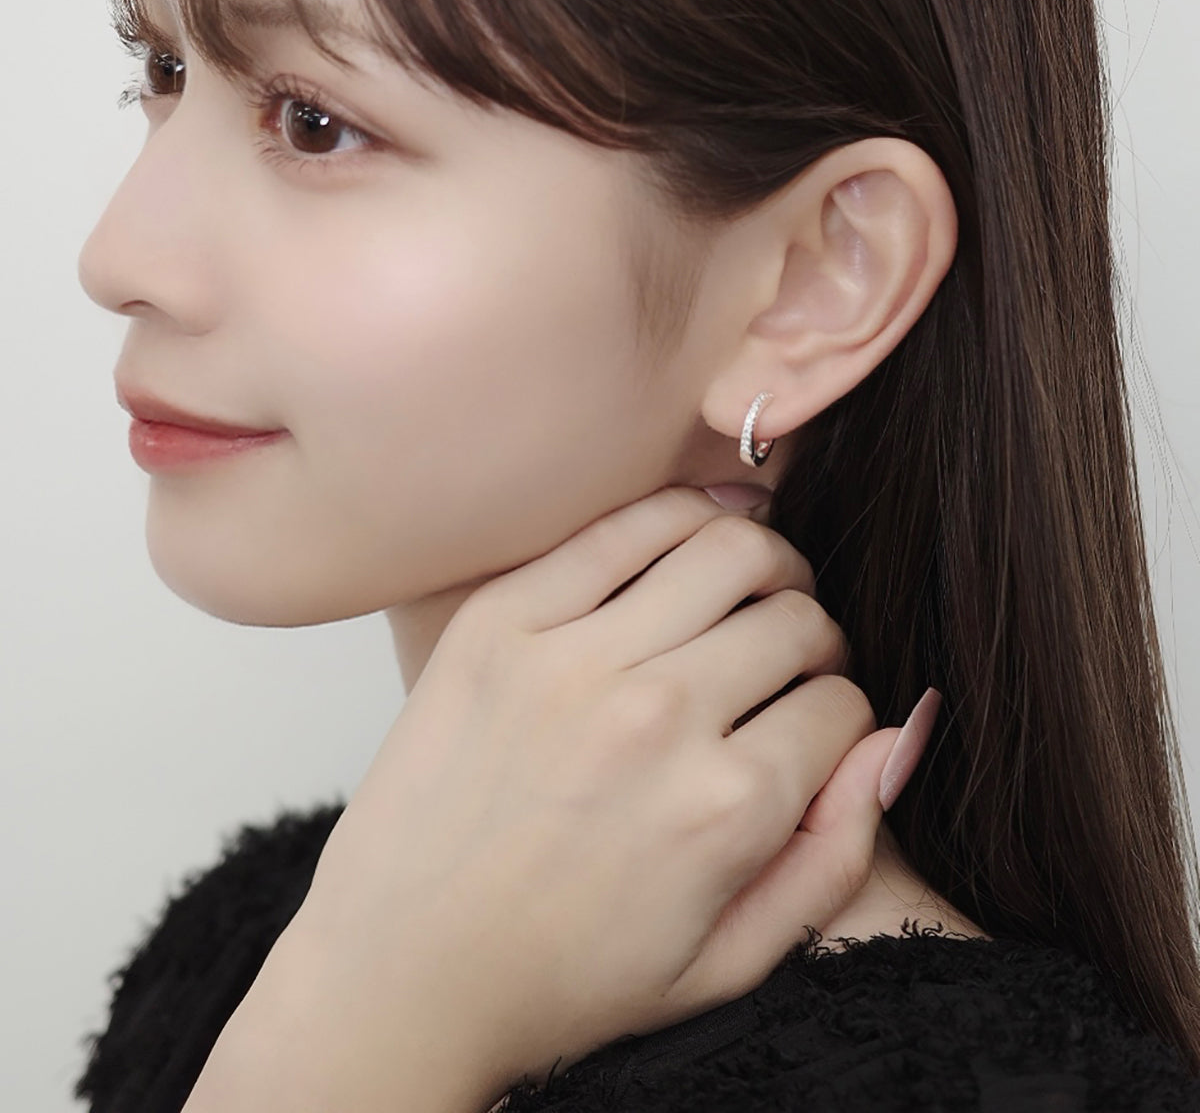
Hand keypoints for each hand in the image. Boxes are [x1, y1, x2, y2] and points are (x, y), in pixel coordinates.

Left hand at [287, 486, 913, 1104]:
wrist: (397, 972)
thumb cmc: (560, 977)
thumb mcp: (726, 963)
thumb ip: (836, 854)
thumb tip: (903, 732)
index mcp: (723, 810)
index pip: (842, 703)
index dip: (839, 714)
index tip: (806, 728)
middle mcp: (657, 719)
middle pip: (796, 617)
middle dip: (811, 636)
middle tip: (781, 660)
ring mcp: (571, 660)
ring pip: (726, 547)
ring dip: (761, 563)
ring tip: (745, 593)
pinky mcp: (500, 622)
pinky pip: (621, 527)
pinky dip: (675, 518)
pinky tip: (686, 542)